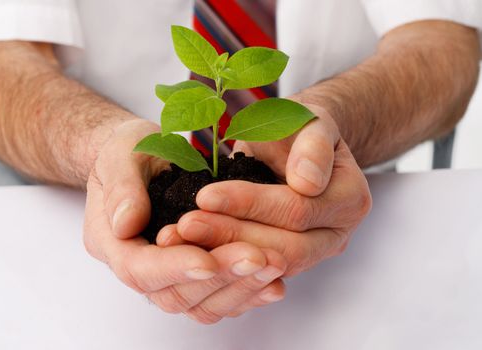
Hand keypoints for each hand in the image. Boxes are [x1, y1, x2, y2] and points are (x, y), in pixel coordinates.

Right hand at [83, 119, 287, 322]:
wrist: (141, 159)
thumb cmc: (127, 154)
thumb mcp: (119, 156)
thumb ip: (121, 188)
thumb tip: (127, 223)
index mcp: (113, 242)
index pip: (140, 270)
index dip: (175, 267)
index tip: (208, 260)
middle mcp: (140, 267)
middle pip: (176, 293)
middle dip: (220, 276)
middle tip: (257, 258)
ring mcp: (168, 275)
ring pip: (202, 303)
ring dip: (239, 287)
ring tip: (273, 265)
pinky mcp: (194, 274)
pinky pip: (219, 297)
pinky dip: (247, 292)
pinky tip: (274, 281)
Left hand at [158, 105, 371, 276]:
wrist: (297, 143)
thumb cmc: (300, 127)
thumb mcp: (311, 120)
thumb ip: (313, 145)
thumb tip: (308, 182)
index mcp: (349, 200)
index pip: (297, 209)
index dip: (250, 204)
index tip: (206, 195)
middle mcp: (336, 234)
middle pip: (285, 246)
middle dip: (231, 235)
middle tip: (185, 224)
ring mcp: (313, 252)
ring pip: (268, 264)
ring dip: (222, 252)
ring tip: (181, 238)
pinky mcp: (288, 259)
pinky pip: (256, 270)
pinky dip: (223, 260)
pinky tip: (191, 250)